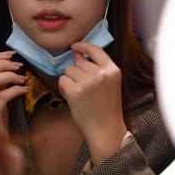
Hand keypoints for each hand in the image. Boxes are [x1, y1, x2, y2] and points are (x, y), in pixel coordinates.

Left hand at [59, 42, 127, 164]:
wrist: (105, 128)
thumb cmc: (106, 107)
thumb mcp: (108, 84)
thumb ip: (95, 68)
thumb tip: (76, 54)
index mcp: (112, 70)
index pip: (96, 50)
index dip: (83, 46)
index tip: (74, 46)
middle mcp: (101, 73)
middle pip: (79, 62)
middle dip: (77, 73)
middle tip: (84, 89)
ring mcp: (88, 82)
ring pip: (69, 70)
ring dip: (70, 80)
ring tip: (79, 94)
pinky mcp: (75, 91)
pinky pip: (62, 80)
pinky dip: (63, 88)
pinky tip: (72, 97)